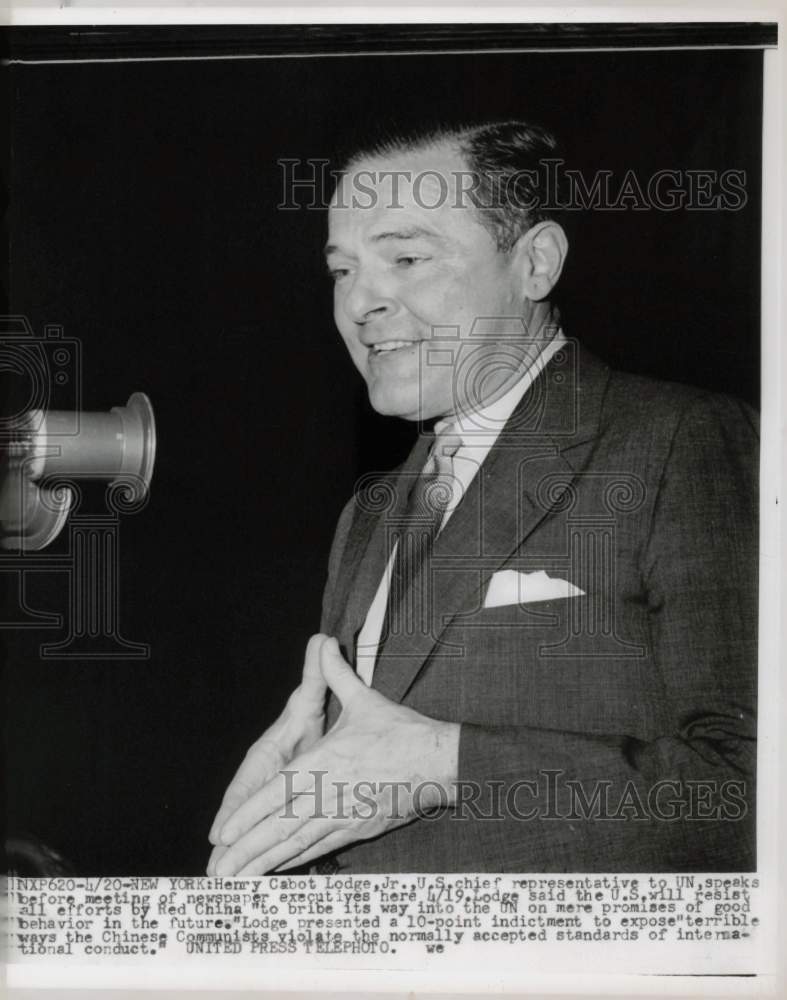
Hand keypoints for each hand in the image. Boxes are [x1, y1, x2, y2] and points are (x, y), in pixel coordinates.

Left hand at [211, 636, 459, 875]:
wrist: (440, 763)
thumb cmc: (402, 732)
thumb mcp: (365, 700)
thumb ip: (336, 675)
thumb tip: (322, 643)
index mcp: (325, 762)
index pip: (277, 792)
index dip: (248, 815)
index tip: (223, 833)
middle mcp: (329, 793)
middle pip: (280, 827)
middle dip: (246, 852)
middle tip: (217, 873)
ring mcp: (344, 815)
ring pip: (297, 844)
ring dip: (266, 863)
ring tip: (238, 878)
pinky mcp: (359, 828)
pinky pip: (320, 848)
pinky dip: (296, 859)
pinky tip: (278, 868)